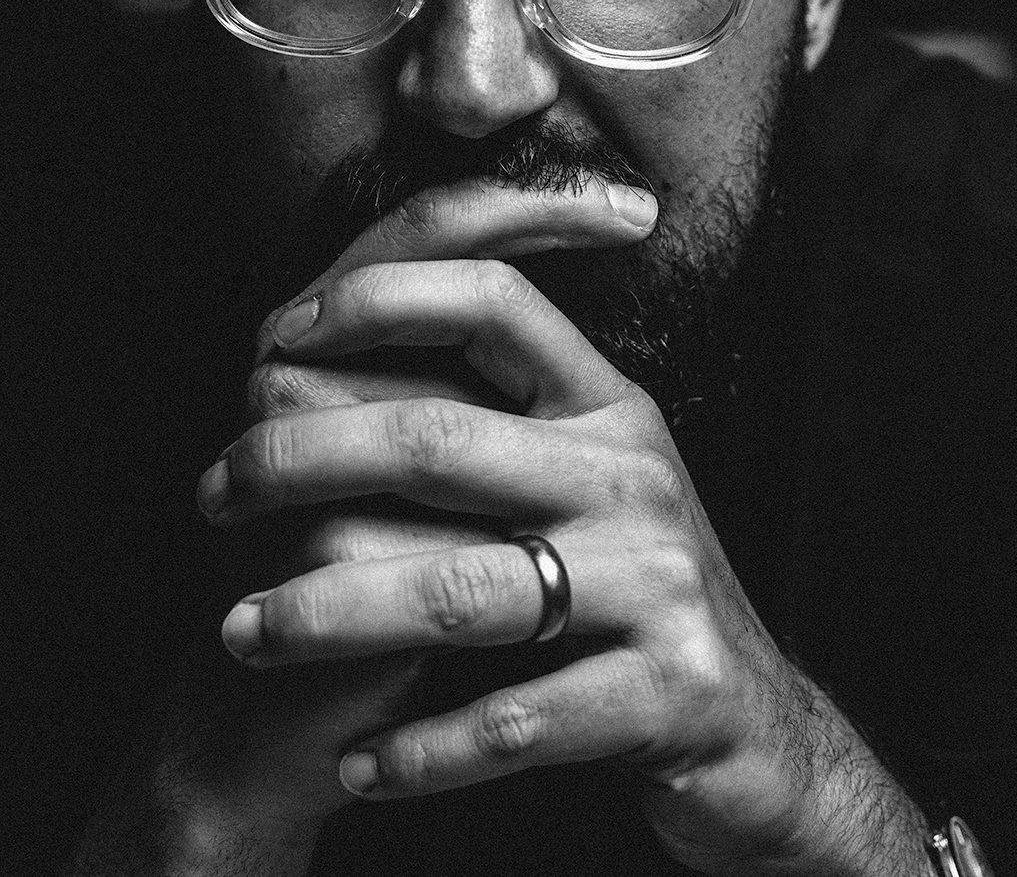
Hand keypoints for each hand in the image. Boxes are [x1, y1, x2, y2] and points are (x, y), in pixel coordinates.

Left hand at [145, 176, 658, 868]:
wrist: (752, 727)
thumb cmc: (628, 586)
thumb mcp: (581, 476)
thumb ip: (484, 418)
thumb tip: (301, 362)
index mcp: (606, 404)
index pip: (494, 300)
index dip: (380, 300)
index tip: (279, 334)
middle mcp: (631, 475)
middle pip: (438, 441)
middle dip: (302, 462)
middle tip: (214, 494)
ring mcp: (656, 582)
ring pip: (459, 590)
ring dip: (327, 615)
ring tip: (244, 632)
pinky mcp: (666, 692)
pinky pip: (512, 719)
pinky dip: (419, 749)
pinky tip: (357, 766)